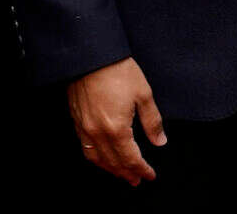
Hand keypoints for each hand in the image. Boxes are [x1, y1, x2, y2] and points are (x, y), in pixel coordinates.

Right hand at [67, 58, 165, 185]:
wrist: (90, 56)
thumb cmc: (117, 71)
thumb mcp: (143, 94)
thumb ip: (152, 121)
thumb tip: (160, 141)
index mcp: (117, 129)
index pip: (131, 158)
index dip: (142, 169)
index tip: (150, 175)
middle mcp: (98, 133)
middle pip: (113, 162)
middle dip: (126, 173)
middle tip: (137, 180)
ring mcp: (85, 128)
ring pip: (97, 158)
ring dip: (110, 169)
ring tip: (121, 174)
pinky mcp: (77, 121)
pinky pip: (85, 148)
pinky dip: (96, 158)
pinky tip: (102, 157)